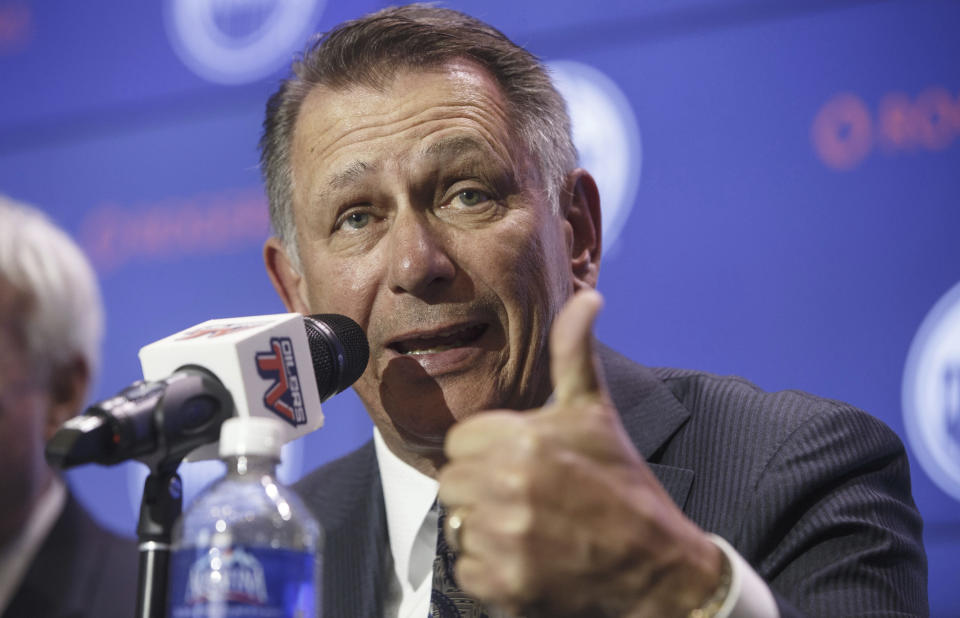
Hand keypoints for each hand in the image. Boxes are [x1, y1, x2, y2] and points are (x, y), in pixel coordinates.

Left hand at [438, 290, 723, 616]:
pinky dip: (491, 571)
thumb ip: (574, 352)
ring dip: (485, 530)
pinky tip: (529, 560)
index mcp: (523, 439)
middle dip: (482, 489)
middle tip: (526, 497)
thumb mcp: (595, 411)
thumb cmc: (622, 484)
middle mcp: (510, 487)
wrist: (657, 564)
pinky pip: (467, 570)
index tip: (518, 464)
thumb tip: (588, 297)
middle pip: (453, 483)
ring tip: (531, 527)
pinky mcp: (506, 585)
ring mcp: (507, 539)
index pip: (460, 442)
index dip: (486, 452)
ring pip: (458, 525)